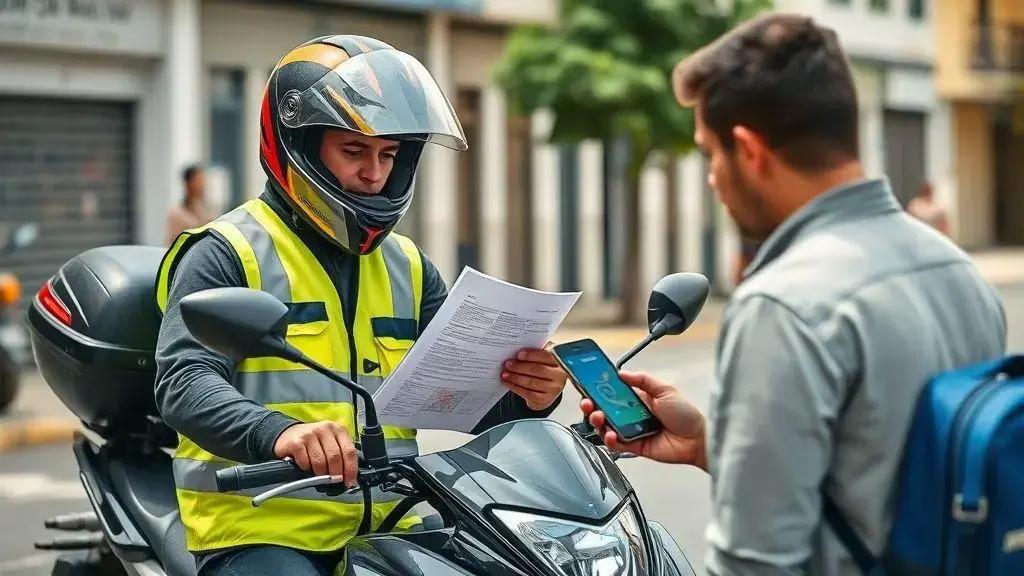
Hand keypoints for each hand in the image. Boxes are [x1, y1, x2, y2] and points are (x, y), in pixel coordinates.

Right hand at [273, 421, 358, 486]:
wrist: (290, 434)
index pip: (349, 451)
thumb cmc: (315, 442)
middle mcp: (324, 429)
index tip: (350, 482)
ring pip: (320, 462)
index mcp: (338, 429)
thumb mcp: (331, 443)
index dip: (351, 469)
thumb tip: (349, 477)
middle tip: (333, 482)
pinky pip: (305, 463)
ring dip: (321, 474)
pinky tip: (306, 467)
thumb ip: (341, 455)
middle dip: (336, 474)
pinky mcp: (296, 443)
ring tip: (319, 476)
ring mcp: (309, 434)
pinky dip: (307, 469)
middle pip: (335, 457)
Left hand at [501, 344, 567, 410]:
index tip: (519, 354)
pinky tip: (508, 383)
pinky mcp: (545, 399)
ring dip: (516, 378)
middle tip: (508, 364)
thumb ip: (535, 354)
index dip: (532, 355)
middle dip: (520, 367)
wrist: (547, 389)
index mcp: (560, 362)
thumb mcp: (543, 359)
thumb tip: (517, 352)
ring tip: (505, 374)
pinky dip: (516, 388)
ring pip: (532, 382)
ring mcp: (553, 389)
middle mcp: (559, 376)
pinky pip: (528, 394)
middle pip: (538, 370)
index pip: (547, 356)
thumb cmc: (543, 368)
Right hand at [581, 371, 707, 470]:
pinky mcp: (634, 447)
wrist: (698, 439)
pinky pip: (616, 444)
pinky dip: (610, 439)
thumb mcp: (665, 389)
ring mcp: (632, 431)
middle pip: (604, 411)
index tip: (589, 386)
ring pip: (606, 427)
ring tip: (599, 418)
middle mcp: (632, 415)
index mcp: (638, 399)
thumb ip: (642, 380)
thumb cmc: (686, 414)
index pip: (612, 394)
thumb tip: (622, 373)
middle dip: (592, 406)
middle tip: (588, 404)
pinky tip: (611, 434)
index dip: (599, 391)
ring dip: (597, 422)